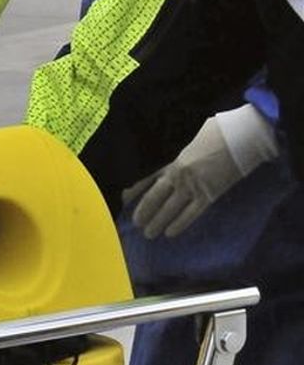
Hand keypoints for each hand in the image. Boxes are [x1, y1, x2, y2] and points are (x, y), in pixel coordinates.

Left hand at [131, 117, 246, 238]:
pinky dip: (179, 224)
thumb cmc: (215, 131)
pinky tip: (170, 233)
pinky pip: (191, 214)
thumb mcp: (186, 136)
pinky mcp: (209, 195)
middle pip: (153, 197)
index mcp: (170, 158)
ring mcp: (193, 187)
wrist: (242, 137)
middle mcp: (177, 175)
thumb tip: (162, 155)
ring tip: (148, 233)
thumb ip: (173, 149)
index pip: (145, 177)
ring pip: (169, 209)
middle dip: (142, 211)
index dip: (133, 190)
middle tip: (135, 223)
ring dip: (157, 222)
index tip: (122, 199)